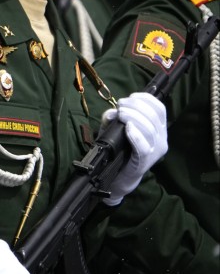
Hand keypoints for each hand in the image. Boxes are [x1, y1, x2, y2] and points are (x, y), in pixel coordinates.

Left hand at [101, 92, 167, 206]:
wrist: (119, 175)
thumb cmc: (119, 149)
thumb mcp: (115, 128)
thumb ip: (113, 118)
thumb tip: (112, 111)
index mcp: (159, 128)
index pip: (160, 109)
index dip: (146, 99)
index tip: (130, 97)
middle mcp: (161, 139)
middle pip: (153, 116)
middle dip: (135, 106)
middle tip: (120, 106)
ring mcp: (155, 151)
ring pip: (149, 129)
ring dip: (133, 117)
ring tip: (121, 115)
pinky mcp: (145, 161)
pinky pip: (144, 147)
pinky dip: (136, 135)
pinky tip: (128, 129)